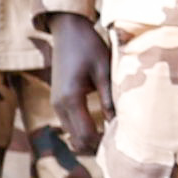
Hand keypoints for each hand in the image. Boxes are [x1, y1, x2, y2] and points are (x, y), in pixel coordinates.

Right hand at [44, 17, 111, 160]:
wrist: (67, 31)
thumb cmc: (88, 46)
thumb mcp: (104, 71)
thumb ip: (109, 98)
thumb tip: (118, 123)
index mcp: (71, 98)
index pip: (85, 134)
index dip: (102, 144)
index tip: (121, 146)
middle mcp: (59, 105)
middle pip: (77, 140)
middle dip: (96, 145)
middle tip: (119, 146)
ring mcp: (56, 104)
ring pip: (72, 134)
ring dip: (89, 138)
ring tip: (112, 137)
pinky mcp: (58, 100)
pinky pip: (70, 124)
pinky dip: (83, 129)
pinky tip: (100, 126)